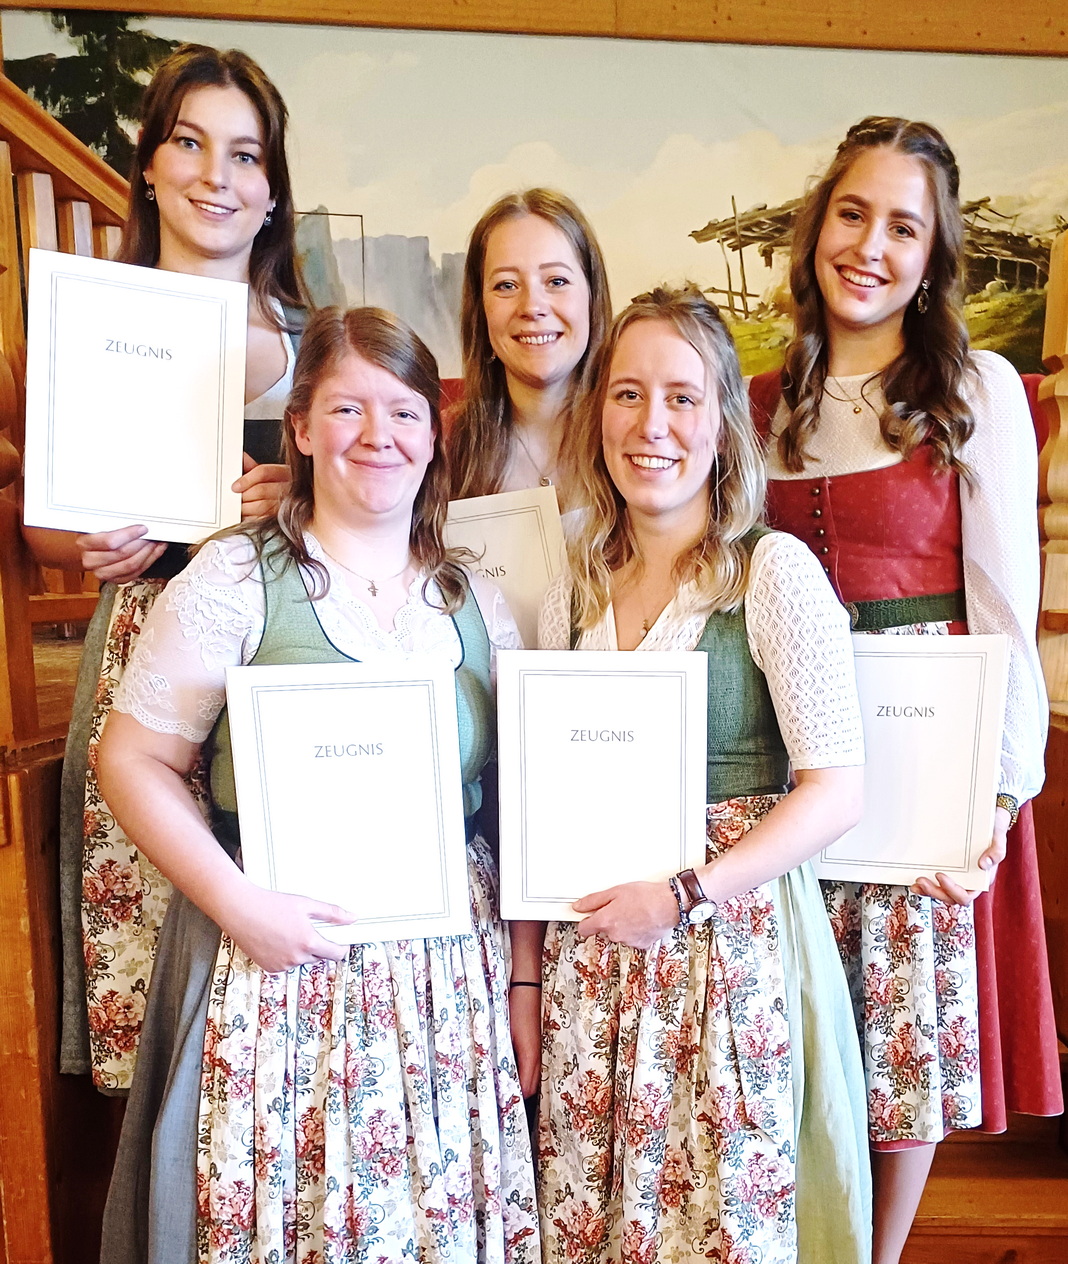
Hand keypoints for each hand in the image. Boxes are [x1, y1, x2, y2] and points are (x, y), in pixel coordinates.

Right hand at [77, 524, 165, 581]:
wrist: (89, 550)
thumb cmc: (95, 534)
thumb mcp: (98, 524)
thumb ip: (113, 522)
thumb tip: (135, 518)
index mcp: (85, 544)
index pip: (110, 541)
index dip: (129, 535)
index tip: (142, 528)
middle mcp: (92, 561)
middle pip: (123, 554)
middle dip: (142, 543)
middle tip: (152, 534)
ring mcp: (103, 573)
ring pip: (131, 565)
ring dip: (148, 553)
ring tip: (156, 542)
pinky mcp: (116, 579)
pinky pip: (136, 573)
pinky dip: (150, 561)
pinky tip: (156, 551)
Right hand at [219, 885, 355, 972]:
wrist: (240, 909)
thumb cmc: (270, 904)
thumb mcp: (306, 904)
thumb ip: (331, 913)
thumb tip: (351, 918)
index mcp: (308, 942)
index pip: (336, 954)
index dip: (341, 948)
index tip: (341, 942)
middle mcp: (296, 957)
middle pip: (318, 957)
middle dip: (318, 946)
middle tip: (307, 928)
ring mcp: (282, 965)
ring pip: (301, 961)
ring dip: (301, 951)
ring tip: (288, 931)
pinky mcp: (269, 968)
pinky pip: (285, 965)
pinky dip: (286, 955)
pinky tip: (277, 939)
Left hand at [234, 452, 289, 519]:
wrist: (298, 509)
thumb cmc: (279, 490)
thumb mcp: (268, 476)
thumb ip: (253, 467)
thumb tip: (241, 457)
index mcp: (285, 473)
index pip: (263, 472)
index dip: (246, 479)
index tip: (234, 487)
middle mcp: (289, 489)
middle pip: (260, 490)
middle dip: (244, 495)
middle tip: (236, 498)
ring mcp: (288, 506)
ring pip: (261, 506)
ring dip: (246, 508)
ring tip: (241, 507)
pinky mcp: (283, 521)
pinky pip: (263, 520)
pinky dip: (252, 519)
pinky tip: (249, 516)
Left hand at [508, 984, 541, 1097]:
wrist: (526, 989)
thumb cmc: (518, 1010)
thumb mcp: (507, 1035)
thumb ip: (504, 1058)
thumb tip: (497, 1080)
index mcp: (530, 1057)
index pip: (526, 1090)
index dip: (515, 1102)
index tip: (502, 1111)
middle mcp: (535, 1057)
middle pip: (530, 1087)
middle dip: (518, 1098)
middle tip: (500, 1107)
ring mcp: (534, 1050)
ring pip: (529, 1077)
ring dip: (519, 1086)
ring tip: (502, 1094)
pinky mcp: (531, 1044)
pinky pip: (527, 1066)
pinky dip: (518, 1074)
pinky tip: (505, 1073)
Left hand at [573, 880, 678, 948]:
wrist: (668, 905)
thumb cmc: (645, 896)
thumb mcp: (615, 891)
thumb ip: (593, 901)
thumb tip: (579, 906)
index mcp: (605, 921)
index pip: (583, 929)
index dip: (585, 921)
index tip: (588, 916)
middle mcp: (614, 935)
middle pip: (603, 930)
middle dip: (608, 920)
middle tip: (618, 906)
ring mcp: (628, 941)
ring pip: (618, 934)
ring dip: (622, 925)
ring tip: (633, 911)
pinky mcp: (641, 944)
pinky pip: (632, 937)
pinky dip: (634, 930)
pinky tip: (641, 919)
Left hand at [911, 806, 1009, 904]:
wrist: (989, 819)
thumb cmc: (994, 830)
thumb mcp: (998, 837)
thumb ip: (997, 850)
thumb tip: (984, 864)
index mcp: (980, 879)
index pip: (966, 895)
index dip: (952, 890)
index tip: (940, 875)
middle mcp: (968, 881)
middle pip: (950, 897)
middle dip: (935, 892)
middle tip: (921, 880)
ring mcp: (957, 876)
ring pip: (941, 893)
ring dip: (928, 891)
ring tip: (916, 883)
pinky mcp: (947, 869)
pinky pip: (935, 883)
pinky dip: (925, 885)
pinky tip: (914, 882)